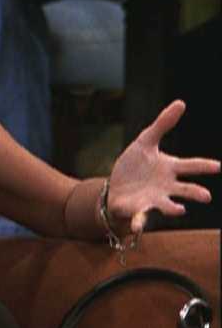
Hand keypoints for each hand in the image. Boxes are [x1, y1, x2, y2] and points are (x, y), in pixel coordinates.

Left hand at [108, 100, 219, 233]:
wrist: (116, 186)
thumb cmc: (135, 165)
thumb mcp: (145, 141)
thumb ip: (162, 124)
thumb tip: (181, 102)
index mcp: (170, 169)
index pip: (191, 166)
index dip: (204, 166)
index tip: (218, 166)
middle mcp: (166, 186)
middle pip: (184, 189)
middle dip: (195, 192)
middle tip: (206, 196)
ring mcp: (153, 199)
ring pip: (167, 205)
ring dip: (173, 208)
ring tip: (179, 210)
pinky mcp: (137, 209)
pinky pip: (140, 217)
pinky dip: (139, 222)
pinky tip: (136, 225)